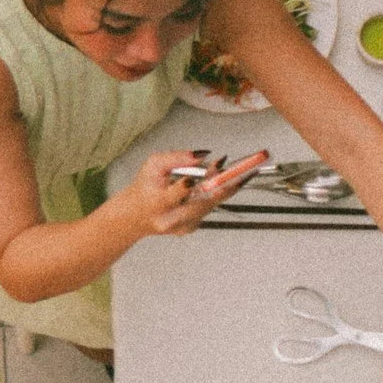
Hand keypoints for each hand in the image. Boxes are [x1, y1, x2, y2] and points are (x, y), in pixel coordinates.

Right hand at [120, 149, 266, 236]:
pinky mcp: (191, 228)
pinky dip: (214, 194)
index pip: (181, 192)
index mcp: (158, 202)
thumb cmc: (145, 187)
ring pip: (211, 204)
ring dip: (224, 186)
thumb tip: (204, 155)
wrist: (136, 216)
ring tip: (236, 170)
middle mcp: (172, 218)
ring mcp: (183, 226)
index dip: (203, 177)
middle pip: (205, 201)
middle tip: (246, 169)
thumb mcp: (153, 165)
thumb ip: (177, 158)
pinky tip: (215, 183)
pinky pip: (208, 208)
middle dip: (225, 183)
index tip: (216, 166)